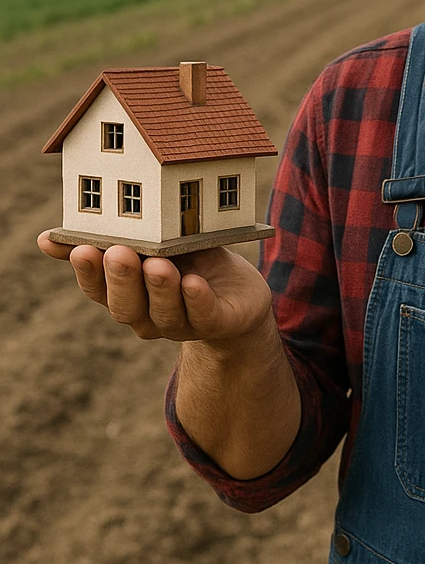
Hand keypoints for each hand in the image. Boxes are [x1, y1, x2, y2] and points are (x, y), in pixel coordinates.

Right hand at [38, 233, 272, 345]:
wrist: (238, 295)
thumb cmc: (190, 264)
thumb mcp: (154, 248)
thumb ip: (112, 242)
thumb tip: (46, 239)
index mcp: (129, 296)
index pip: (99, 291)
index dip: (88, 273)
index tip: (81, 248)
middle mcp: (149, 316)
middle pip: (126, 307)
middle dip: (121, 279)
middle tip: (118, 252)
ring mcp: (184, 324)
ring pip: (164, 313)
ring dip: (159, 289)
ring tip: (159, 265)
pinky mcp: (219, 322)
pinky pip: (204, 316)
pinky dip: (197, 300)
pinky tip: (193, 283)